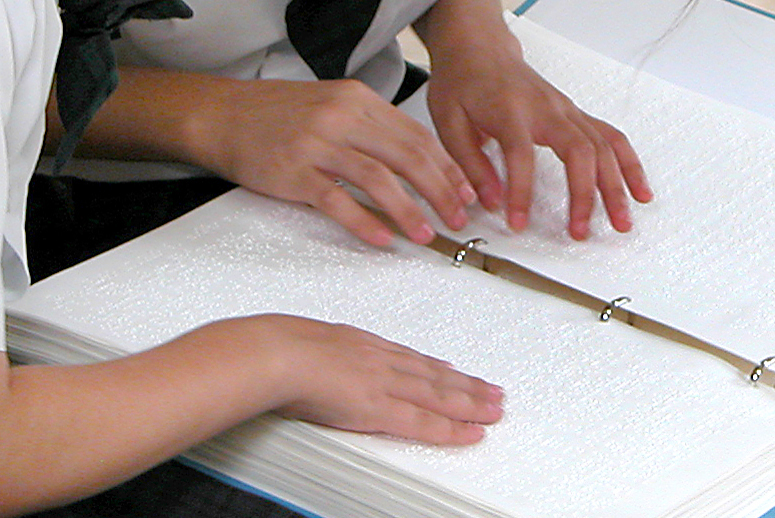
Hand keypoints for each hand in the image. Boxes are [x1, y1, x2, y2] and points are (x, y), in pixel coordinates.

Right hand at [189, 77, 474, 246]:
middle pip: (407, 156)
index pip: (416, 135)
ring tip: (425, 235)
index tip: (466, 191)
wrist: (222, 114)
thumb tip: (414, 162)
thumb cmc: (277, 115)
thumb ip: (370, 128)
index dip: (446, 166)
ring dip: (408, 210)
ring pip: (378, 178)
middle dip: (439, 191)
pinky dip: (364, 221)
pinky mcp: (294, 171)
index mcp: (358, 100)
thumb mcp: (331, 105)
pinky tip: (383, 238)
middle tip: (457, 218)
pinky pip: (337, 200)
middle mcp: (342, 117)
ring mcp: (317, 143)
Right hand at [254, 314, 502, 444]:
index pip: (412, 359)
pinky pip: (424, 422)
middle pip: (435, 376)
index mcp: (365, 344)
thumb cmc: (283, 348)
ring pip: (439, 396)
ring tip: (495, 409)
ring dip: (471, 403)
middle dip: (467, 385)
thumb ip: (322, 353)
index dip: (438, 369)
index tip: (457, 372)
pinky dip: (451, 428)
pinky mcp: (382, 408)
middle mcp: (383, 361)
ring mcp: (386, 384)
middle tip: (494, 391)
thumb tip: (316, 359)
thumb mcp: (309, 341)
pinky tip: (471, 433)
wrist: (279, 353)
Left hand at [427, 32, 651, 238]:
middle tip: (580, 232)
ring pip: (602, 146)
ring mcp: (566, 109)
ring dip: (615, 186)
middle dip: (584, 196)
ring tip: (621, 222)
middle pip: (578, 151)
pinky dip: (629, 164)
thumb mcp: (448, 122)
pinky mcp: (575, 113)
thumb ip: (470, 164)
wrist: (479, 48)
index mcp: (509, 110)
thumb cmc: (463, 82)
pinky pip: (611, 138)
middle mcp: (546, 108)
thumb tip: (490, 201)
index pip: (521, 154)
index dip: (521, 192)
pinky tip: (638, 190)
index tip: (517, 222)